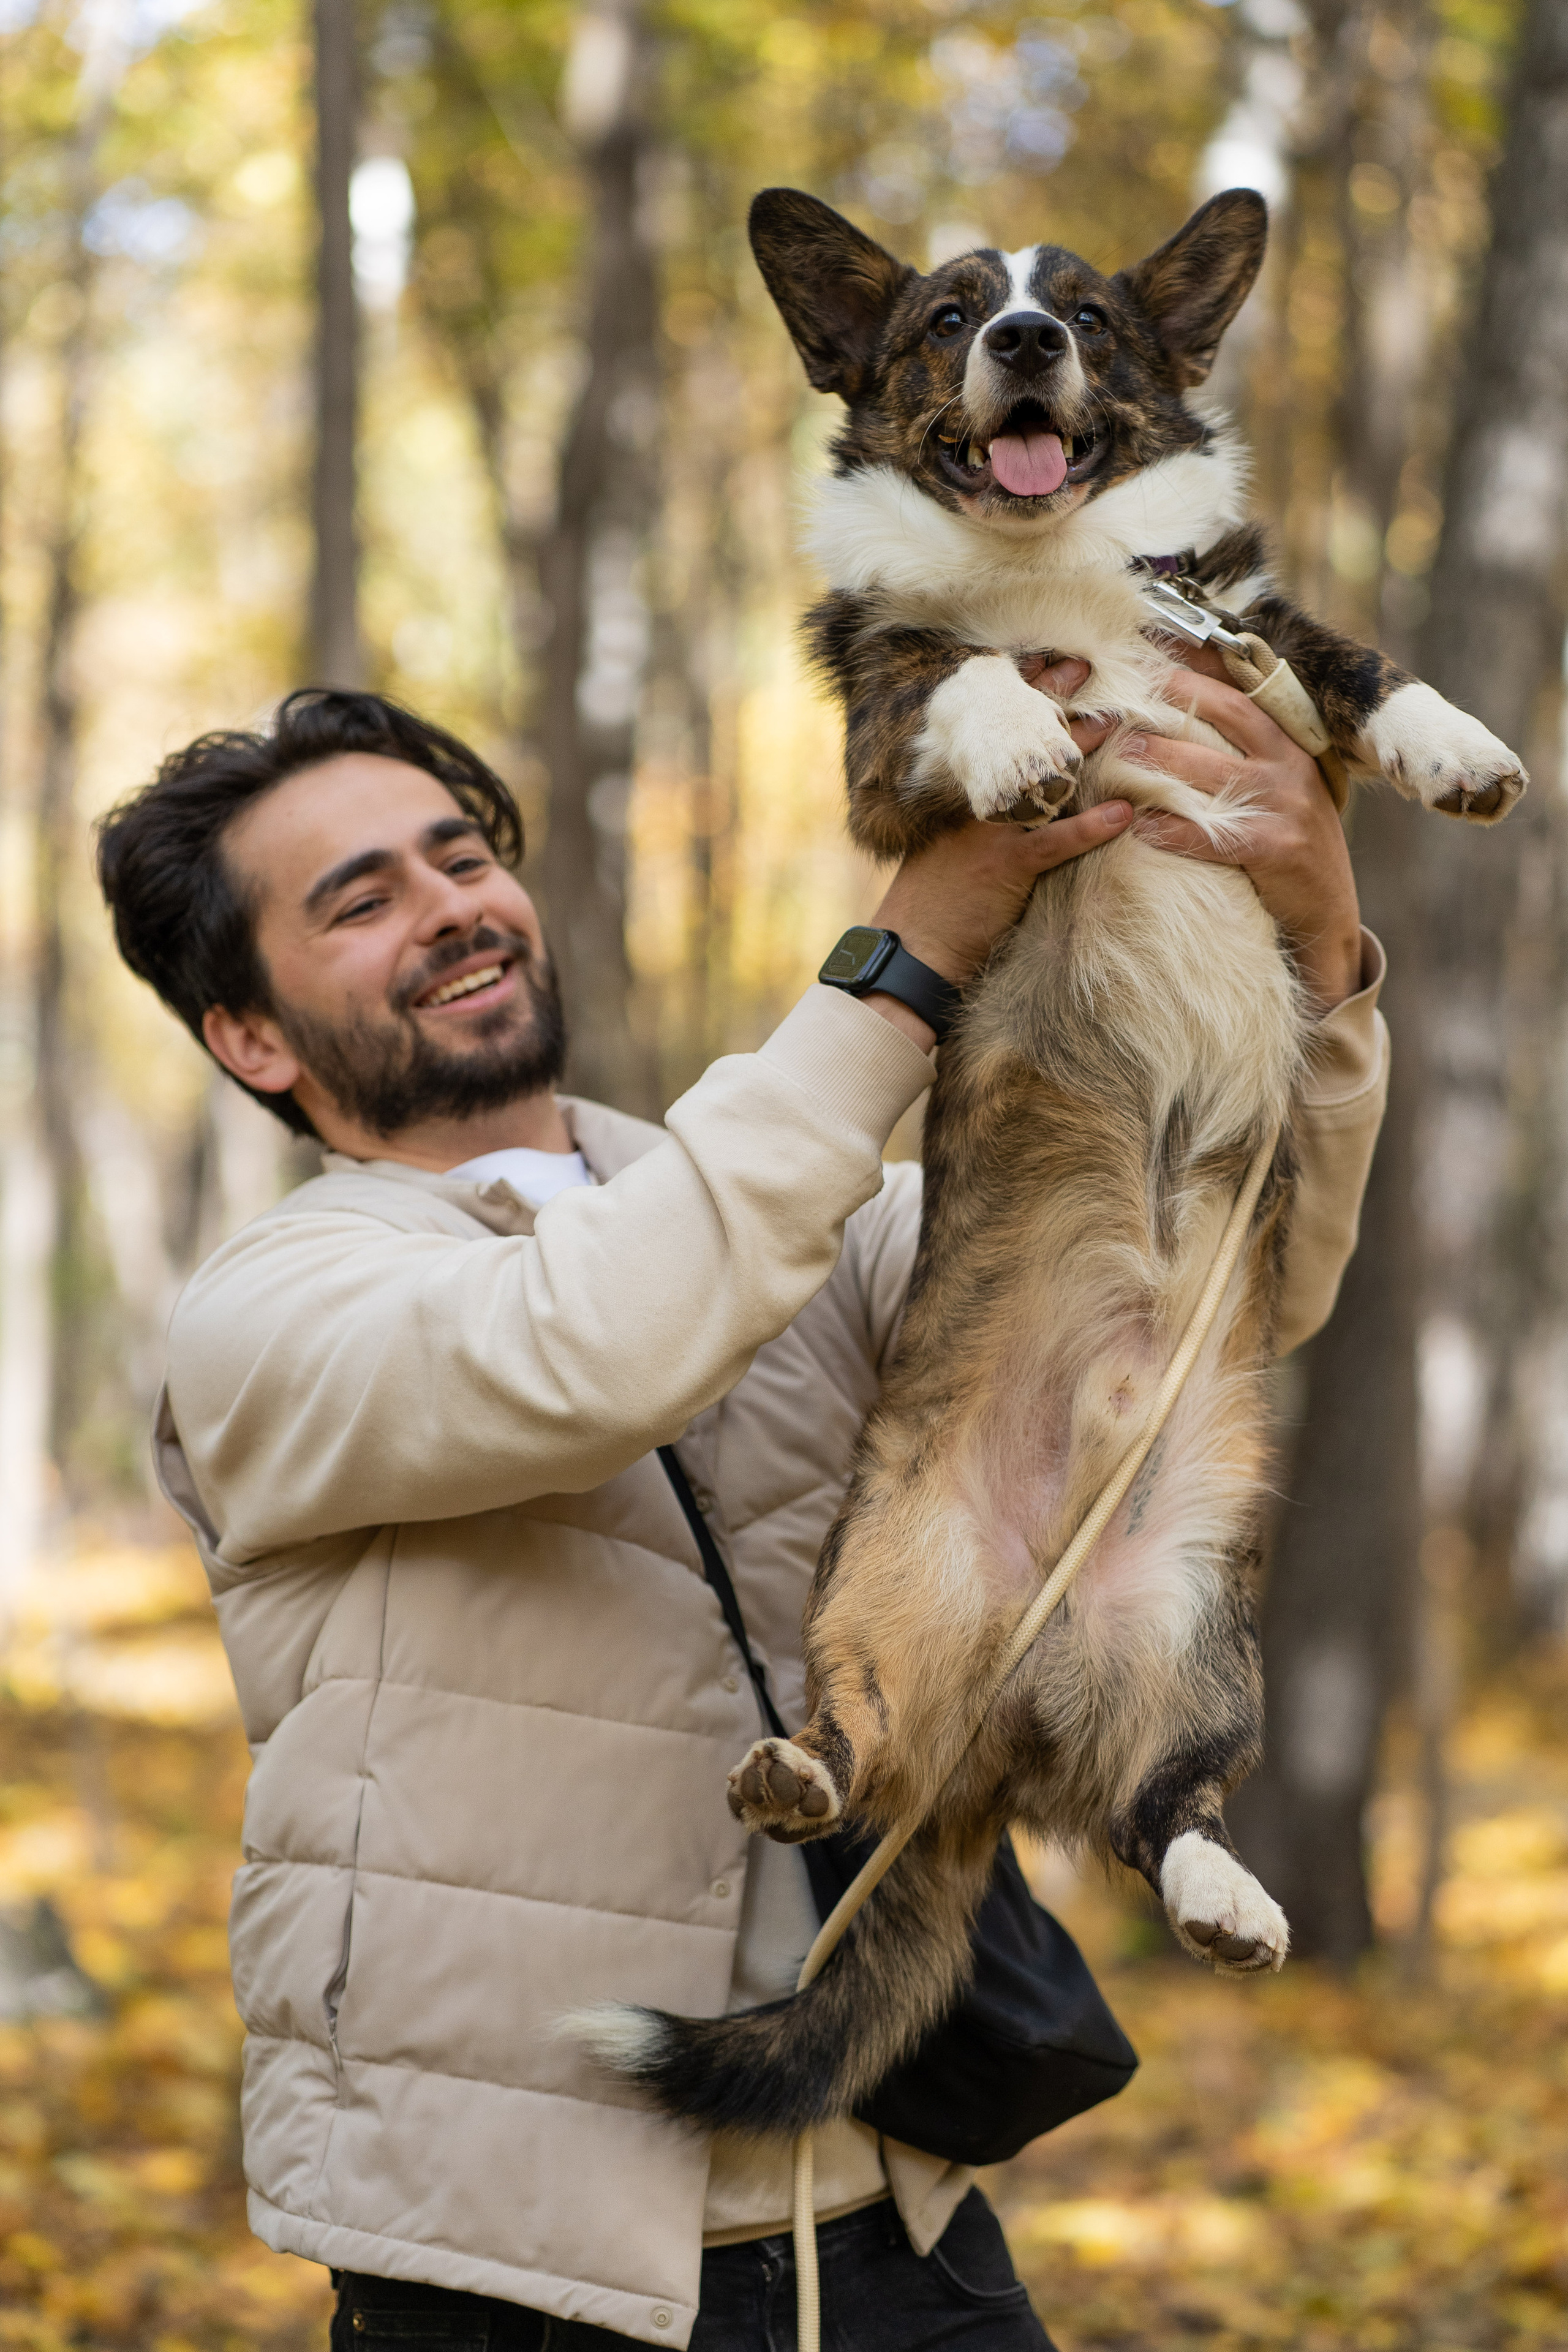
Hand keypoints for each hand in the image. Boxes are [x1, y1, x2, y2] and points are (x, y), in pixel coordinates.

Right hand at [866, 659, 1126, 1046]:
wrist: (913, 946)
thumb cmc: (932, 898)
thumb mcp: (948, 839)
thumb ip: (979, 809)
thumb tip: (1020, 787)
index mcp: (961, 787)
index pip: (995, 725)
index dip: (1025, 689)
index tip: (1052, 659)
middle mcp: (976, 797)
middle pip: (1021, 737)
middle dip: (1059, 700)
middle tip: (1089, 665)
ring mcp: (992, 829)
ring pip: (1046, 778)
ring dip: (1087, 750)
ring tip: (1124, 723)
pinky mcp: (1009, 866)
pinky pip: (1058, 840)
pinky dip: (1093, 827)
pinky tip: (1123, 814)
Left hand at [1126, 650, 1362, 1012]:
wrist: (1326, 912)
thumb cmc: (1286, 844)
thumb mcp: (1278, 788)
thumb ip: (1241, 755)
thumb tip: (1183, 716)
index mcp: (1289, 745)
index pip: (1240, 693)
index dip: (1196, 671)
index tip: (1151, 657)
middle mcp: (1291, 766)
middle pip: (1227, 716)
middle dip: (1173, 700)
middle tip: (1122, 700)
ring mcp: (1287, 807)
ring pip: (1215, 772)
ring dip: (1163, 761)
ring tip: (1119, 755)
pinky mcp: (1277, 850)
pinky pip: (1217, 834)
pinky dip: (1176, 830)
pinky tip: (1141, 826)